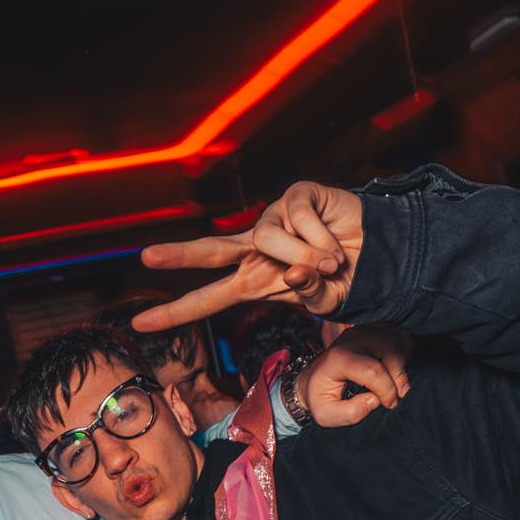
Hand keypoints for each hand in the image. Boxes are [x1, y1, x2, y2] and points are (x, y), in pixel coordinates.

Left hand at [136, 180, 364, 328]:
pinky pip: (297, 217)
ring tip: (332, 263)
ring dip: (305, 255)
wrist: (379, 254)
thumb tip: (295, 273)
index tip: (140, 323)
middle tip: (146, 258)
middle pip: (211, 251)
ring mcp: (274, 219)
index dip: (175, 312)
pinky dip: (322, 235)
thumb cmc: (345, 280)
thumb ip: (306, 295)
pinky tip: (336, 240)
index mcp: (254, 282)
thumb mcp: (324, 302)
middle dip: (179, 255)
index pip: (208, 299)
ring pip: (268, 239)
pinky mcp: (295, 196)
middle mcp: (256, 250)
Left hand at [299, 325, 409, 426]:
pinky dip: (403, 354)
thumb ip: (348, 414)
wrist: (315, 377)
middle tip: (397, 395)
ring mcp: (365, 330)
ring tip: (394, 383)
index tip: (390, 404)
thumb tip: (374, 401)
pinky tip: (393, 370)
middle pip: (391, 350)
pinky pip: (400, 337)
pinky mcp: (374, 328)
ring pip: (398, 341)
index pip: (373, 371)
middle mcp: (353, 338)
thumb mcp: (325, 414)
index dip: (387, 391)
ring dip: (402, 365)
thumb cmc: (321, 396)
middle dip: (400, 376)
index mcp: (339, 358)